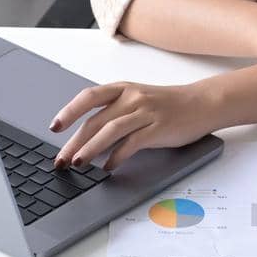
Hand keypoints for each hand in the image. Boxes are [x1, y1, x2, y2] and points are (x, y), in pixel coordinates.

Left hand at [48, 81, 215, 170]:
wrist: (202, 103)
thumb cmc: (167, 105)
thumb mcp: (137, 100)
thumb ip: (114, 113)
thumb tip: (86, 136)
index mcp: (122, 89)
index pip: (88, 97)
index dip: (69, 111)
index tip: (54, 128)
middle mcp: (131, 98)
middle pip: (95, 120)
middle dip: (74, 141)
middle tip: (60, 159)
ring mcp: (145, 112)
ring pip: (110, 130)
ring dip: (91, 148)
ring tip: (78, 163)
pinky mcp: (158, 128)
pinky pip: (132, 143)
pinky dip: (117, 156)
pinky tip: (108, 166)